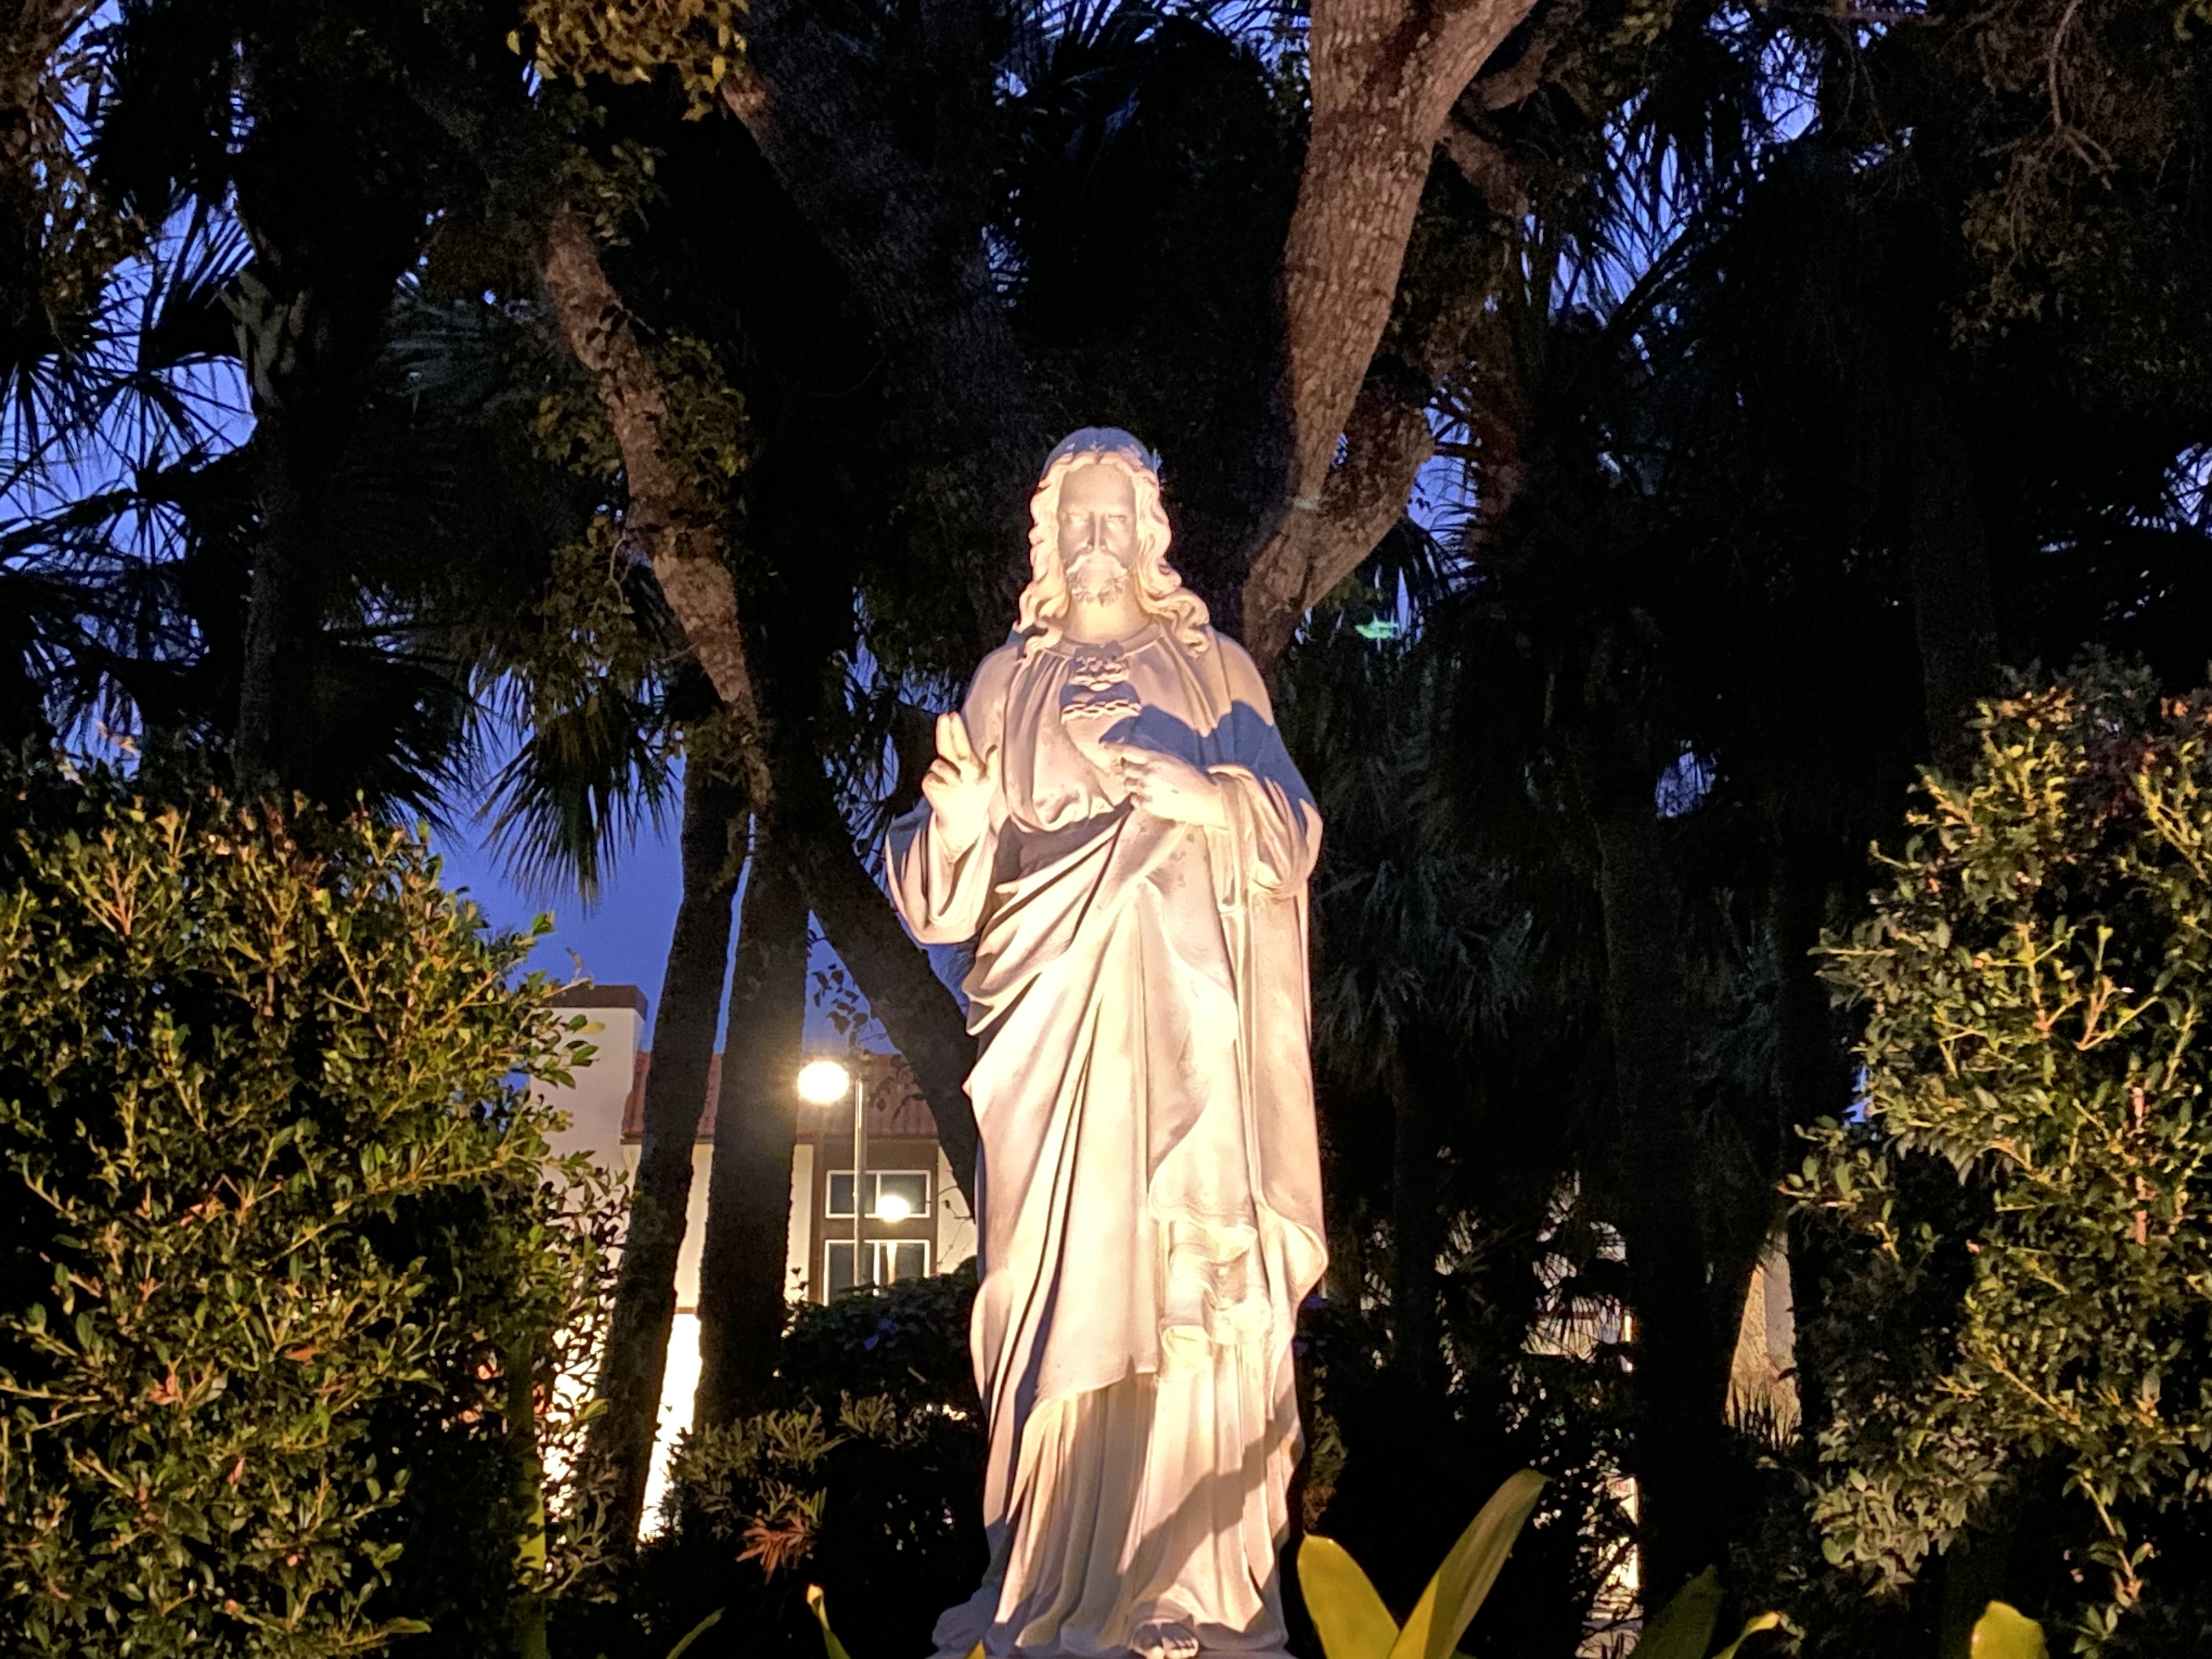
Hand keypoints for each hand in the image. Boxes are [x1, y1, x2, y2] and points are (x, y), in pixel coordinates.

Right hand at [921, 711, 996, 853]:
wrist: (965, 818)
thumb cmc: (979, 795)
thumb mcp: (990, 782)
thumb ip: (993, 765)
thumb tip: (994, 747)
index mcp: (965, 758)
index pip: (959, 741)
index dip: (956, 729)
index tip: (952, 715)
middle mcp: (949, 762)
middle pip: (945, 744)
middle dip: (944, 731)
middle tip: (943, 717)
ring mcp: (937, 772)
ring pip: (940, 764)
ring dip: (950, 772)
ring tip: (960, 783)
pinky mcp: (929, 783)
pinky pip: (932, 778)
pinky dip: (942, 783)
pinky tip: (949, 789)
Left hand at [1107, 741, 1225, 827]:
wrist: (1204, 798)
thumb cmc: (1192, 777)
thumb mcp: (1173, 759)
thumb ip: (1154, 755)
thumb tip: (1137, 752)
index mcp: (1155, 759)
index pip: (1127, 751)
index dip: (1113, 748)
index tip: (1103, 745)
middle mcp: (1147, 773)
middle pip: (1125, 769)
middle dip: (1130, 769)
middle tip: (1141, 772)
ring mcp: (1146, 790)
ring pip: (1128, 785)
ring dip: (1135, 784)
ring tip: (1150, 786)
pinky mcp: (1148, 805)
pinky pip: (1134, 800)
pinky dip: (1139, 797)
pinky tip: (1152, 797)